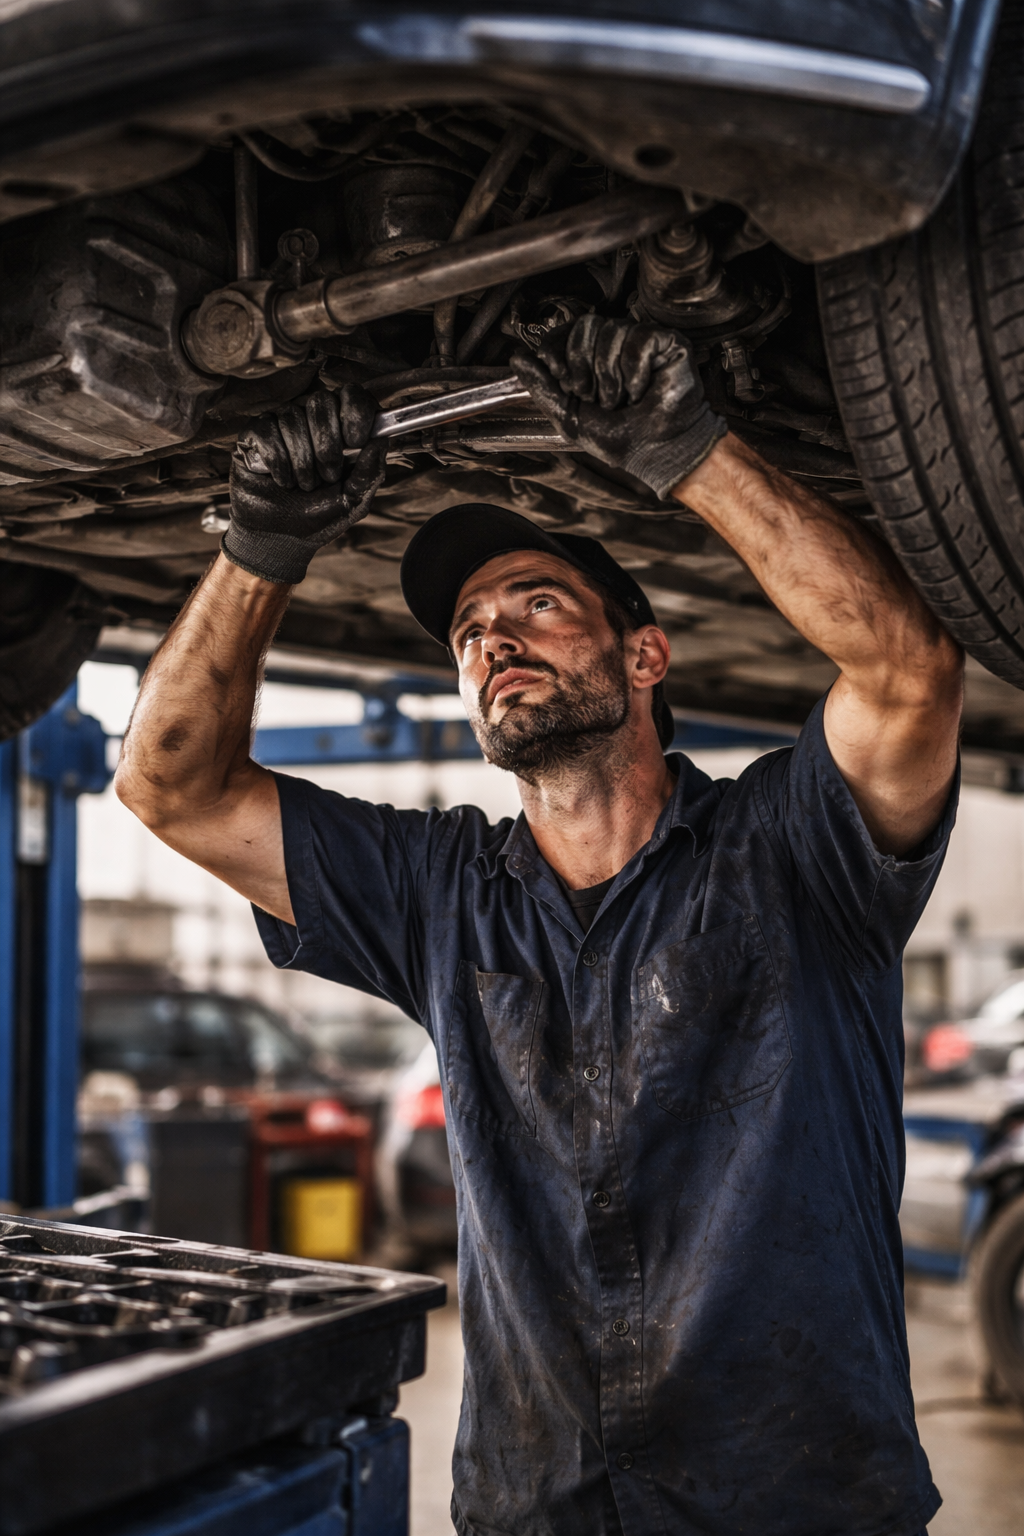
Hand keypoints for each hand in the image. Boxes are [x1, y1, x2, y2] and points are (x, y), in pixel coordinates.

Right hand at [224, 385, 385, 584]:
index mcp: (339, 429)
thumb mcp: (352, 501)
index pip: (351, 394)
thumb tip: (382, 439)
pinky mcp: (254, 435)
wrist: (279, 539)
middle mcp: (310, 420)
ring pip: (292, 417)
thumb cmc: (317, 518)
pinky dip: (277, 461)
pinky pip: (267, 430)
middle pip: (320, 401)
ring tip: (303, 485)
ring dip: (302, 461)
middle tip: (327, 476)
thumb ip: (369, 472)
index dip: (355, 412)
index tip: (356, 441)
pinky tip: (281, 480)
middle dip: (327, 445)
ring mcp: (280, 424)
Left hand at [511, 316, 725, 499]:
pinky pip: (639, 340)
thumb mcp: (569, 416)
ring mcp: (640, 340)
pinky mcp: (667, 342)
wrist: (655, 452)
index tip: (565, 381)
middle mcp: (614, 343)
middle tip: (598, 398)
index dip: (558, 352)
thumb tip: (517, 358)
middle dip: (585, 368)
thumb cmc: (619, 438)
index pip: (564, 331)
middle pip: (585, 326)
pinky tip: (642, 390)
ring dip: (611, 377)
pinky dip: (636, 372)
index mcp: (590, 356)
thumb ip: (542, 387)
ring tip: (622, 399)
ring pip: (612, 331)